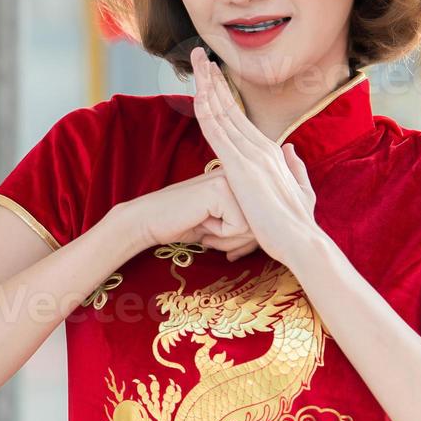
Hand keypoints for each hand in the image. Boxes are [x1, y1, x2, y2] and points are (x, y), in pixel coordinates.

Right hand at [118, 168, 260, 260]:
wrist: (150, 221)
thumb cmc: (187, 225)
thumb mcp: (224, 224)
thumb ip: (248, 224)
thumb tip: (270, 239)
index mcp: (243, 179)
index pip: (264, 219)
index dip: (248, 241)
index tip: (228, 245)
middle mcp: (241, 175)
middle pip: (262, 224)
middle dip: (239, 243)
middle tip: (213, 238)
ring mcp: (231, 178)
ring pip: (253, 227)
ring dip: (228, 240)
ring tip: (207, 230)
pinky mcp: (220, 189)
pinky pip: (238, 226)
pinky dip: (219, 235)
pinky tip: (201, 223)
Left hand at [190, 47, 318, 262]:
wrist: (301, 241)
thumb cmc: (298, 223)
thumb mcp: (300, 189)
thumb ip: (295, 167)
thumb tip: (290, 149)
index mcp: (271, 151)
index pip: (240, 115)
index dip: (224, 92)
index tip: (212, 73)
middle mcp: (261, 146)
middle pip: (230, 105)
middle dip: (213, 77)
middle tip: (199, 54)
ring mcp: (251, 155)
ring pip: (222, 112)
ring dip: (207, 84)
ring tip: (196, 61)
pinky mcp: (240, 168)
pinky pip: (218, 133)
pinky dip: (207, 111)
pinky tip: (197, 94)